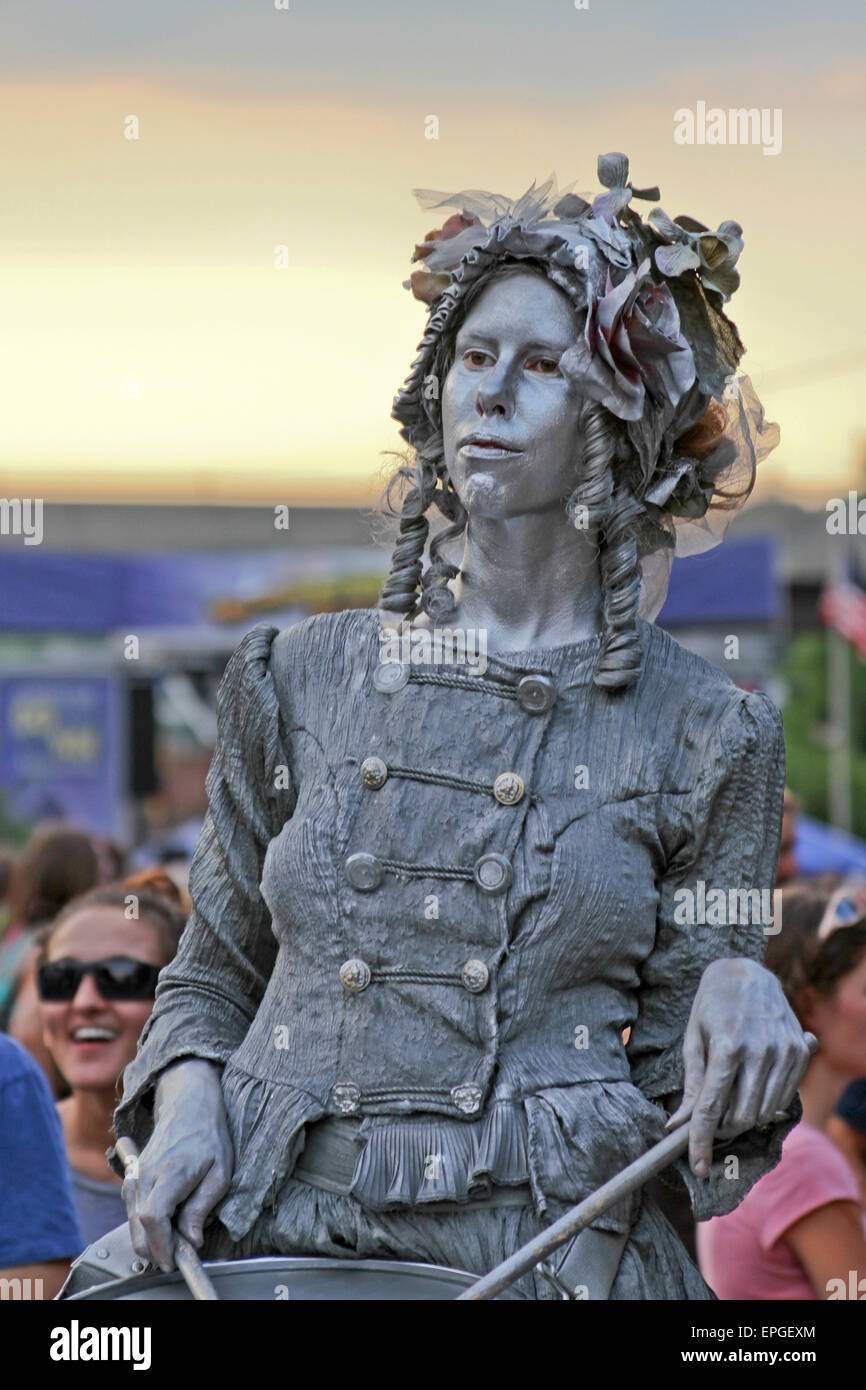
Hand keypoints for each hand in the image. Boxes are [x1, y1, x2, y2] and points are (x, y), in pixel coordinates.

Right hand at [121, 1058, 233, 1271]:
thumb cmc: (208, 1137)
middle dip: (155, 1249)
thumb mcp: (220, 1173)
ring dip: (150, 1238)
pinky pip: (132, 1210)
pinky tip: (164, 1223)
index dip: (161, 1244)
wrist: (188, 1105)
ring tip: (175, 1237)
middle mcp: (146, 1174)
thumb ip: (202, 1208)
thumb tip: (191, 1240)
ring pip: (132, 1221)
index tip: (172, 1259)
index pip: (153, 1217)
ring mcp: (135, 1175)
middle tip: (177, 1255)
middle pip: (138, 1225)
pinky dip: (144, 1225)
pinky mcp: (131, 1177)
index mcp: (171, 1171)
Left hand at [665, 957, 812, 1177]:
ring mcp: (784, 1051)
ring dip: (743, 1118)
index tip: (697, 1165)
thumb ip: (691, 1085)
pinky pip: (783, 1097)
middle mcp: (759, 1050)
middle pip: (741, 1116)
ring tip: (729, 1102)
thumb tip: (678, 1125)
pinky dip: (764, 1104)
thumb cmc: (712, 1005)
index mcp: (727, 1046)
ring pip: (763, 1112)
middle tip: (711, 1124)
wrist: (748, 972)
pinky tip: (751, 1087)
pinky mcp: (799, 1051)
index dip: (702, 1141)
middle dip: (722, 1129)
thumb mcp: (693, 1039)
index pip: (712, 1108)